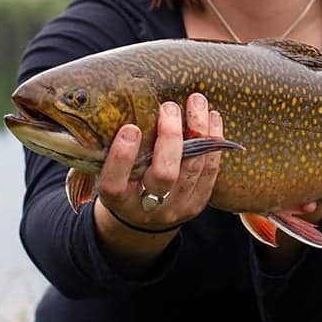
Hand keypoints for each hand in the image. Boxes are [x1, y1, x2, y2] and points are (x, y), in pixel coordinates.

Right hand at [95, 93, 222, 231]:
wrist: (144, 218)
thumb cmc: (123, 181)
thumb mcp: (108, 169)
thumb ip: (112, 146)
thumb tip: (124, 104)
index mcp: (118, 200)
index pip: (115, 184)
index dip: (122, 157)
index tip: (130, 128)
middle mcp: (148, 208)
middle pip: (165, 175)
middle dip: (170, 136)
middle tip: (169, 107)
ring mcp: (176, 207)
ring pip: (193, 168)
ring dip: (198, 131)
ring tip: (196, 102)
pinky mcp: (198, 203)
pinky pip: (211, 170)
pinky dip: (213, 141)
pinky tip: (212, 118)